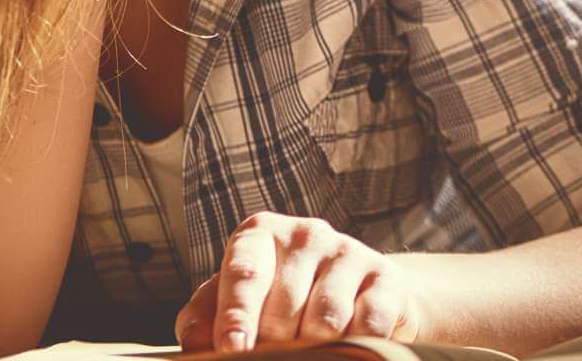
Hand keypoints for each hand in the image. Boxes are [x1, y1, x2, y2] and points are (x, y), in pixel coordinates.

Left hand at [174, 212, 421, 352]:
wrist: (357, 293)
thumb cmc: (281, 300)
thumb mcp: (239, 301)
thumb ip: (207, 318)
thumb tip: (196, 346)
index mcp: (260, 234)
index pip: (245, 273)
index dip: (236, 314)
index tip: (233, 348)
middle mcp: (305, 234)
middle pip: (284, 305)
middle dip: (276, 343)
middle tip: (278, 356)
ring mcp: (348, 251)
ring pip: (326, 318)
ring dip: (316, 347)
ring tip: (311, 351)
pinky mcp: (385, 277)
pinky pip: (368, 324)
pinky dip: (354, 345)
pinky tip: (345, 347)